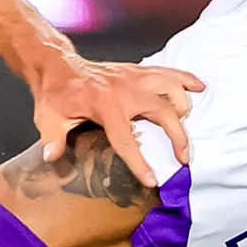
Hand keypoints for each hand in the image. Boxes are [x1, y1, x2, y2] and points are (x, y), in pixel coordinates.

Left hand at [25, 52, 204, 192]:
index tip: (152, 180)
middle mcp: (124, 89)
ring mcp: (134, 77)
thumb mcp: (47, 118)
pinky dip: (185, 79)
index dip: (139, 162)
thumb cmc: (55, 95)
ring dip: (182, 106)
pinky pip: (168, 72)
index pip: (125, 139)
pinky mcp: (138, 71)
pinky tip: (199, 88)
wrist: (58, 66)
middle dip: (177, 136)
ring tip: (186, 124)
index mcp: (104, 105)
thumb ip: (53, 139)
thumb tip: (51, 156)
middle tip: (183, 158)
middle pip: (161, 111)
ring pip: (170, 88)